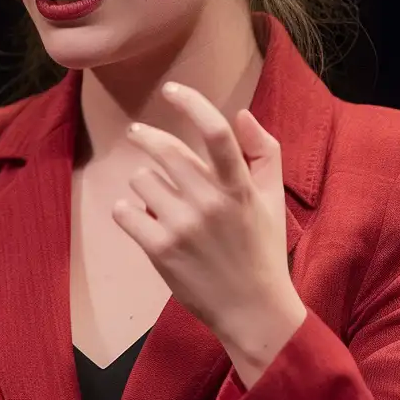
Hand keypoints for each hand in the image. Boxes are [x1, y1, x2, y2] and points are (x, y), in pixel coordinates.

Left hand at [116, 80, 307, 386]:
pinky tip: (136, 214)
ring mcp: (183, 228)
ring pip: (143, 181)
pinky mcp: (161, 252)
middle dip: (146, 136)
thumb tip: (240, 113)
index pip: (215, 133)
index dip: (191, 103)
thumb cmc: (263, 248)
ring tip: (154, 194)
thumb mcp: (273, 197)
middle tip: (137, 132)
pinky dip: (126, 210)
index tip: (172, 89)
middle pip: (167, 152)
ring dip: (144, 181)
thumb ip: (264, 150)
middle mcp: (210, 203)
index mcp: (240, 187)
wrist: (252, 309)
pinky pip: (127, 215)